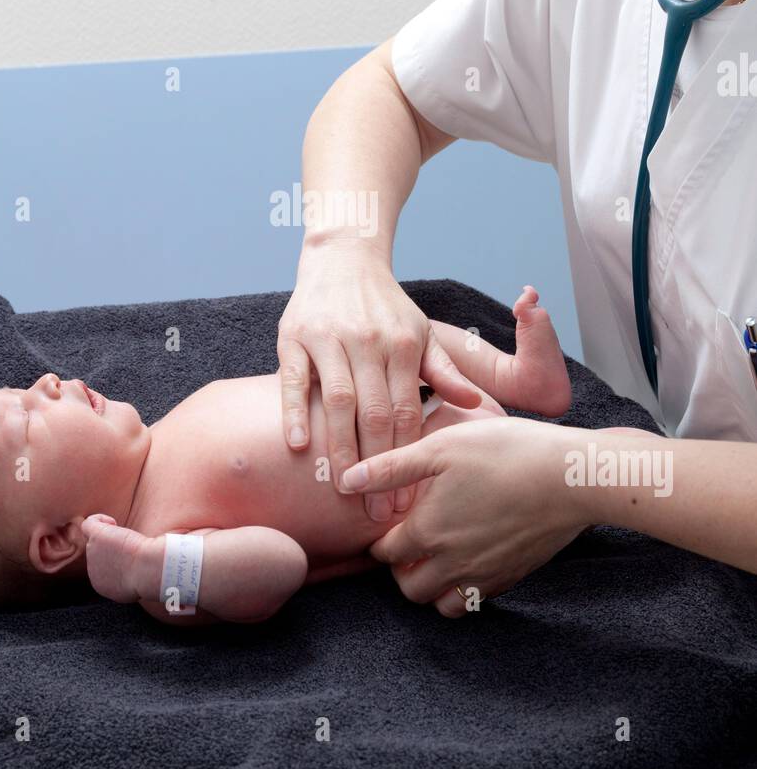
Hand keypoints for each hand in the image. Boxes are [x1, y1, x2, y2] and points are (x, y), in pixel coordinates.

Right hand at [81, 513, 158, 603]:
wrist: (150, 570)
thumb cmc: (152, 575)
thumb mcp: (138, 582)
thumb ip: (130, 577)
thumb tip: (134, 566)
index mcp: (106, 586)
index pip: (106, 569)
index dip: (120, 559)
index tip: (135, 557)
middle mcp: (95, 574)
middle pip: (100, 555)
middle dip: (114, 547)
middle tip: (132, 548)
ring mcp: (92, 555)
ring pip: (95, 540)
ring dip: (111, 536)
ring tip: (127, 538)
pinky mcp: (95, 538)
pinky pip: (88, 524)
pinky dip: (99, 519)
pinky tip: (114, 522)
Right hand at [277, 245, 481, 521]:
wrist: (343, 258)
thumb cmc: (386, 306)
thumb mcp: (421, 333)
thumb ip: (444, 371)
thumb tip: (474, 404)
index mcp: (401, 345)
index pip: (406, 412)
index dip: (406, 457)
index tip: (404, 499)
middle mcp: (367, 341)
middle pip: (373, 413)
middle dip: (377, 465)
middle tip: (374, 510)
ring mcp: (328, 338)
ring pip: (337, 401)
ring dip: (339, 448)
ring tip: (342, 488)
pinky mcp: (294, 336)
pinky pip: (293, 380)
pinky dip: (294, 412)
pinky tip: (298, 446)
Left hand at [340, 417, 587, 615]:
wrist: (571, 478)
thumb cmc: (505, 452)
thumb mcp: (441, 448)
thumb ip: (390, 468)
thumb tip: (346, 481)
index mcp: (427, 532)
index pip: (384, 552)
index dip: (378, 539)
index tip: (384, 525)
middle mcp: (451, 563)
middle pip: (407, 586)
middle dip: (400, 569)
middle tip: (408, 542)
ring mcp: (483, 576)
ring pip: (440, 604)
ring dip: (430, 587)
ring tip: (435, 557)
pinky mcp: (511, 578)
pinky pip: (475, 602)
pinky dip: (462, 592)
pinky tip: (468, 562)